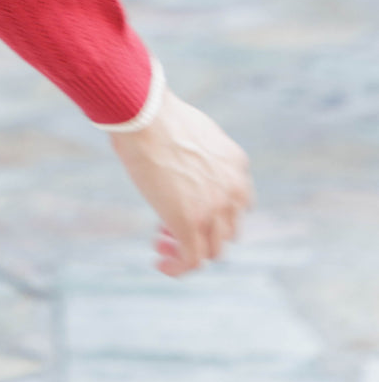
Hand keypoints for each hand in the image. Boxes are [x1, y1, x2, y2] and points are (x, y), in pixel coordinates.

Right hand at [109, 86, 254, 275]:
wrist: (145, 114)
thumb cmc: (156, 114)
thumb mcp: (191, 132)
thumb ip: (196, 154)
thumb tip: (177, 158)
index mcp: (237, 165)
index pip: (236, 203)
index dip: (212, 211)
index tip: (184, 204)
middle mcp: (234, 191)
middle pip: (227, 230)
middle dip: (201, 232)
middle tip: (169, 225)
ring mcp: (214, 210)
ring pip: (212, 250)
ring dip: (188, 250)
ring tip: (162, 244)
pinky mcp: (189, 224)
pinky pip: (191, 260)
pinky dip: (178, 268)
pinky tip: (162, 264)